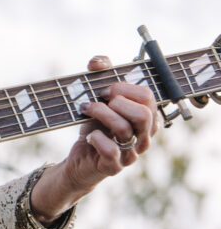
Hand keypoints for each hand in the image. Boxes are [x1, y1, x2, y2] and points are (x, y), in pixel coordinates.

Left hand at [30, 55, 158, 220]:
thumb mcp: (98, 97)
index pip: (148, 97)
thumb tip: (97, 63)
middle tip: (99, 99)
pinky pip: (111, 150)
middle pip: (144, 114)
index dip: (124, 87)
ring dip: (101, 113)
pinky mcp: (114, 166)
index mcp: (145, 118)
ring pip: (125, 130)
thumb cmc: (95, 125)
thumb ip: (101, 74)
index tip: (105, 88)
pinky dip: (97, 138)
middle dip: (117, 101)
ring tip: (86, 110)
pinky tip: (89, 136)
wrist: (80, 156)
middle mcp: (143, 136)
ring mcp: (131, 153)